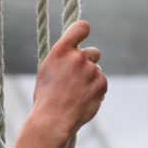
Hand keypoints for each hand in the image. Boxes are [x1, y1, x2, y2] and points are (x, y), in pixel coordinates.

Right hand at [34, 20, 106, 135]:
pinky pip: (101, 82)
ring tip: (75, 93)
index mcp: (60, 51)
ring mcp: (91, 70)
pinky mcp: (101, 83)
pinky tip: (82, 99)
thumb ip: (63, 57)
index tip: (84, 32)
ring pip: (97, 70)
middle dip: (88, 62)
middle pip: (93, 52)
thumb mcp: (47, 70)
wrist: (53, 119)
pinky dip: (95, 90)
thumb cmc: (46, 96)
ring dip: (90, 78)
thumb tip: (75, 50)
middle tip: (76, 77)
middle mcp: (77, 57)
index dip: (83, 30)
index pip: (80, 28)